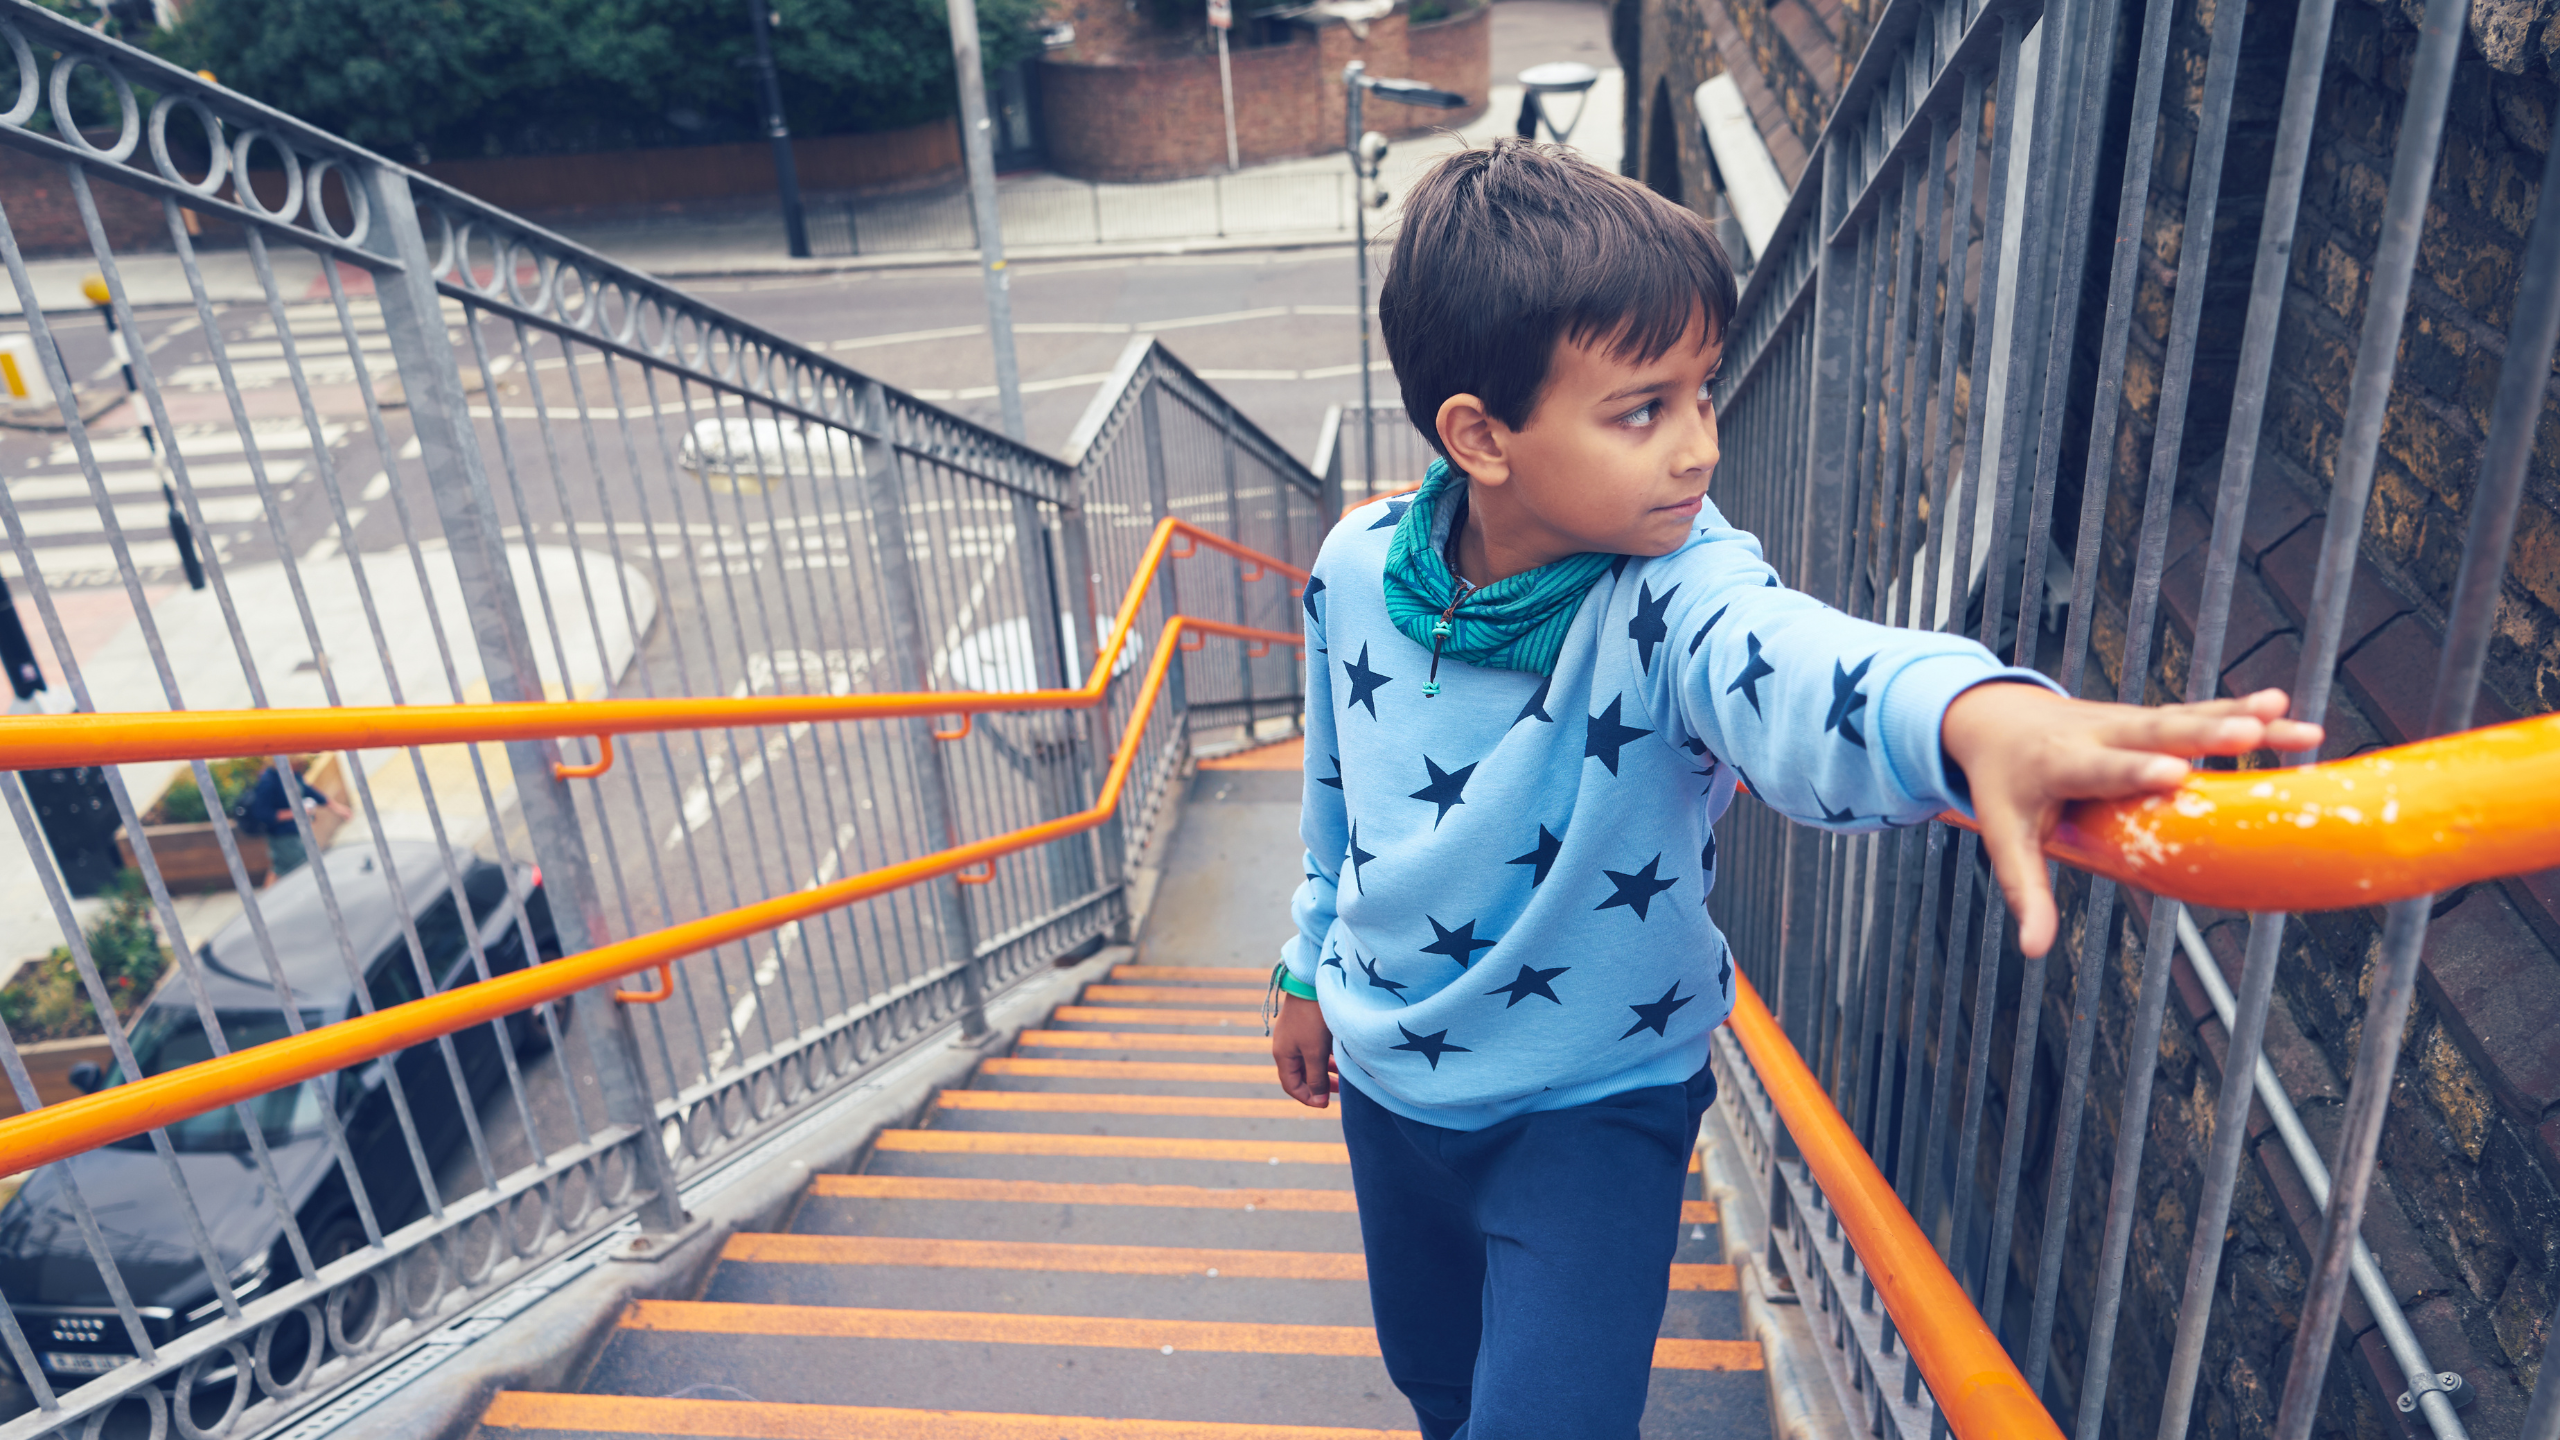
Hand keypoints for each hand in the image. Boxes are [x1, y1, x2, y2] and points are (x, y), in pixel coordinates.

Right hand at [1271, 994, 1336, 1108]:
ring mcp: (1294, 1036)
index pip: (1292, 1086)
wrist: (1311, 984)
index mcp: (1283, 1056)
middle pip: (1300, 1076)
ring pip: (1308, 1063)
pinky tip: (1339, 1060)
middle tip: (1336, 1093)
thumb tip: (1317, 1100)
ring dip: (1323, 1073)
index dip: (1308, 1099)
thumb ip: (1316, 1078)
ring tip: (1341, 1078)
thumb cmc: (1312, 1019)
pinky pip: (1313, 1051)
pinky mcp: (1305, 1027)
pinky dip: (1324, 1059)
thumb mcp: (1315, 1053)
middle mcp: (1286, 1047)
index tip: (1326, 1103)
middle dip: (1318, 1087)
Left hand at [1941, 684, 2322, 958]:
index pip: (2102, 769)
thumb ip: (2026, 892)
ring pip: (2186, 717)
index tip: (2174, 772)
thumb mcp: (2005, 838)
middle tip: (2250, 731)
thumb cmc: (2004, 787)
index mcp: (2061, 764)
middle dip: (2203, 732)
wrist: (1997, 719)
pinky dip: (2240, 711)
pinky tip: (2286, 713)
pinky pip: (2197, 712)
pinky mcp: (2146, 717)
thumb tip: (2034, 951)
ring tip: (2287, 715)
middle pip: (2155, 732)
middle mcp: (2099, 736)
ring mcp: (2126, 721)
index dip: (2136, 770)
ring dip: (2238, 715)